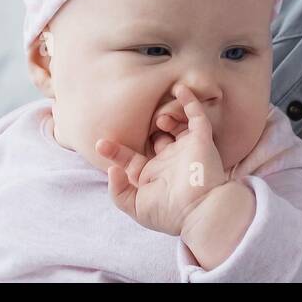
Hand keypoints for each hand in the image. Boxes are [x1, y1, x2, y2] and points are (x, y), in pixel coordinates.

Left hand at [95, 85, 227, 235]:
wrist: (199, 211)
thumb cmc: (169, 212)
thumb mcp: (136, 207)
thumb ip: (118, 192)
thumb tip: (112, 169)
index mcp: (154, 176)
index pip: (132, 159)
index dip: (116, 151)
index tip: (100, 144)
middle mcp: (169, 161)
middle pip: (153, 137)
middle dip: (144, 129)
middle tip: (131, 119)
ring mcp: (186, 149)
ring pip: (174, 125)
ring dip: (164, 118)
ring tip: (158, 120)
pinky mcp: (201, 140)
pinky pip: (196, 116)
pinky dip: (189, 101)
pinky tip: (179, 88)